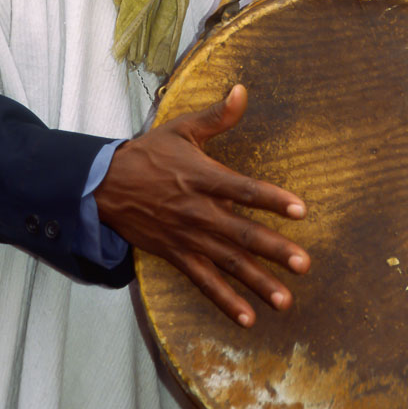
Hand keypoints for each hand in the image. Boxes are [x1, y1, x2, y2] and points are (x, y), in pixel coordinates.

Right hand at [95, 84, 309, 327]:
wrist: (104, 184)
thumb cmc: (149, 153)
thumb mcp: (182, 128)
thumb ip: (217, 115)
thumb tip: (242, 90)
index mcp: (202, 176)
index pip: (243, 189)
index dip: (272, 200)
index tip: (301, 210)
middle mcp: (196, 210)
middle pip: (241, 233)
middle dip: (274, 250)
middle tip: (304, 264)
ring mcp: (186, 236)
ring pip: (227, 263)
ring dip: (257, 282)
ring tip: (285, 299)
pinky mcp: (175, 254)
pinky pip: (203, 281)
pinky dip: (225, 300)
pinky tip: (248, 318)